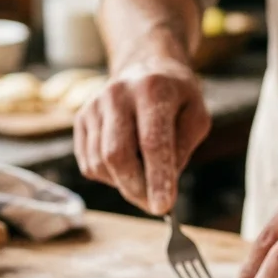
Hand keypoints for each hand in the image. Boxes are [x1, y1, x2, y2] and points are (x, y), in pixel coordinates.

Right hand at [73, 57, 210, 213]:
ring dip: (125, 184)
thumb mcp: (196, 117)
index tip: (163, 208)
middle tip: (155, 205)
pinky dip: (110, 176)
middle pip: (117, 155)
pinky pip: (89, 164)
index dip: (157, 178)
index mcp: (153, 90)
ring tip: (145, 176)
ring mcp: (94, 106)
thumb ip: (182, 149)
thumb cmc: (176, 99)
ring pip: (101, 164)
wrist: (145, 68)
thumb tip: (162, 185)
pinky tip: (127, 162)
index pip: (153, 142)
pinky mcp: (80, 120)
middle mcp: (117, 94)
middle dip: (137, 189)